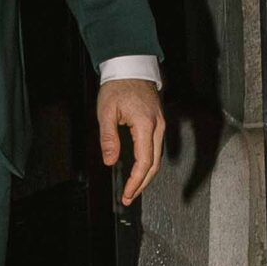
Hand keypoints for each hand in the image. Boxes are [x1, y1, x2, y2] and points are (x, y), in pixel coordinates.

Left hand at [97, 77, 164, 205]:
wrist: (131, 67)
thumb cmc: (118, 86)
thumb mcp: (106, 111)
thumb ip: (108, 138)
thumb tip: (110, 161)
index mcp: (145, 125)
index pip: (144, 162)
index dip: (135, 182)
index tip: (126, 194)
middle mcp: (157, 127)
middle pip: (154, 165)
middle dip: (142, 184)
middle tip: (128, 197)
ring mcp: (160, 125)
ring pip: (156, 158)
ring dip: (146, 176)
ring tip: (132, 189)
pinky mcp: (158, 124)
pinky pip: (155, 149)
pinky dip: (148, 164)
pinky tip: (139, 171)